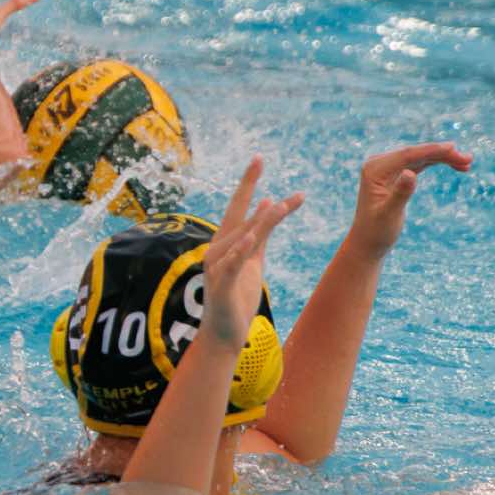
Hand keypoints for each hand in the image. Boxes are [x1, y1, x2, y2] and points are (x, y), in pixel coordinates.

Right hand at [200, 156, 302, 347]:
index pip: (238, 207)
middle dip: (250, 190)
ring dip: (257, 221)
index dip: (248, 183)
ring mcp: (217, 266)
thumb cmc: (237, 297)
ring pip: (239, 238)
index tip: (258, 159)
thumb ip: (260, 236)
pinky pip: (231, 264)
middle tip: (261, 164)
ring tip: (277, 205)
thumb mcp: (254, 262)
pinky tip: (252, 239)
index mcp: (227, 242)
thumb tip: (271, 206)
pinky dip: (240, 251)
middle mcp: (218, 249)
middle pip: (238, 216)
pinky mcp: (220, 285)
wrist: (224, 334)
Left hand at [346, 141, 472, 260]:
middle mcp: (378, 165)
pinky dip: (435, 163)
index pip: (407, 155)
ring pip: (419, 158)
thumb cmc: (377, 231)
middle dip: (441, 154)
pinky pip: (418, 164)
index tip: (454, 148)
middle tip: (469, 159)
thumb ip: (400, 193)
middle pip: (415, 154)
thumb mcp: (390, 214)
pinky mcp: (394, 175)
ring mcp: (386, 169)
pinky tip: (453, 165)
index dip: (431, 150)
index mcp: (374, 170)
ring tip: (467, 162)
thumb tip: (411, 173)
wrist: (368, 242)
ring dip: (442, 158)